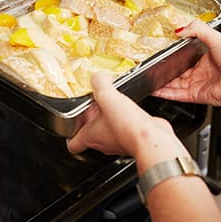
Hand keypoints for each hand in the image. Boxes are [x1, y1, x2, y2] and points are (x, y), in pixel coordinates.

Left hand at [66, 73, 188, 165]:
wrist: (151, 138)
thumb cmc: (128, 127)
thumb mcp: (107, 97)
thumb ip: (100, 83)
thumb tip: (98, 77)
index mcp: (90, 137)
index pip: (72, 144)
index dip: (69, 134)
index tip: (73, 122)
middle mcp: (104, 143)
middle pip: (91, 135)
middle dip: (92, 120)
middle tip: (95, 106)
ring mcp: (119, 143)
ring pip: (109, 132)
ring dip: (110, 119)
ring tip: (114, 104)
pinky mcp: (134, 138)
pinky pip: (127, 129)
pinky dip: (127, 120)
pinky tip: (131, 110)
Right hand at [153, 19, 220, 133]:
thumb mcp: (216, 38)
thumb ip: (198, 29)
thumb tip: (180, 29)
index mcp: (207, 57)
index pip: (186, 54)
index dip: (174, 52)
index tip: (162, 48)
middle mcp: (202, 71)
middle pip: (178, 70)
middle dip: (165, 68)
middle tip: (151, 63)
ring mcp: (198, 84)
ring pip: (174, 83)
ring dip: (161, 81)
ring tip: (148, 76)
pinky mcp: (195, 95)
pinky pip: (176, 95)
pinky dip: (165, 93)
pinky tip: (155, 89)